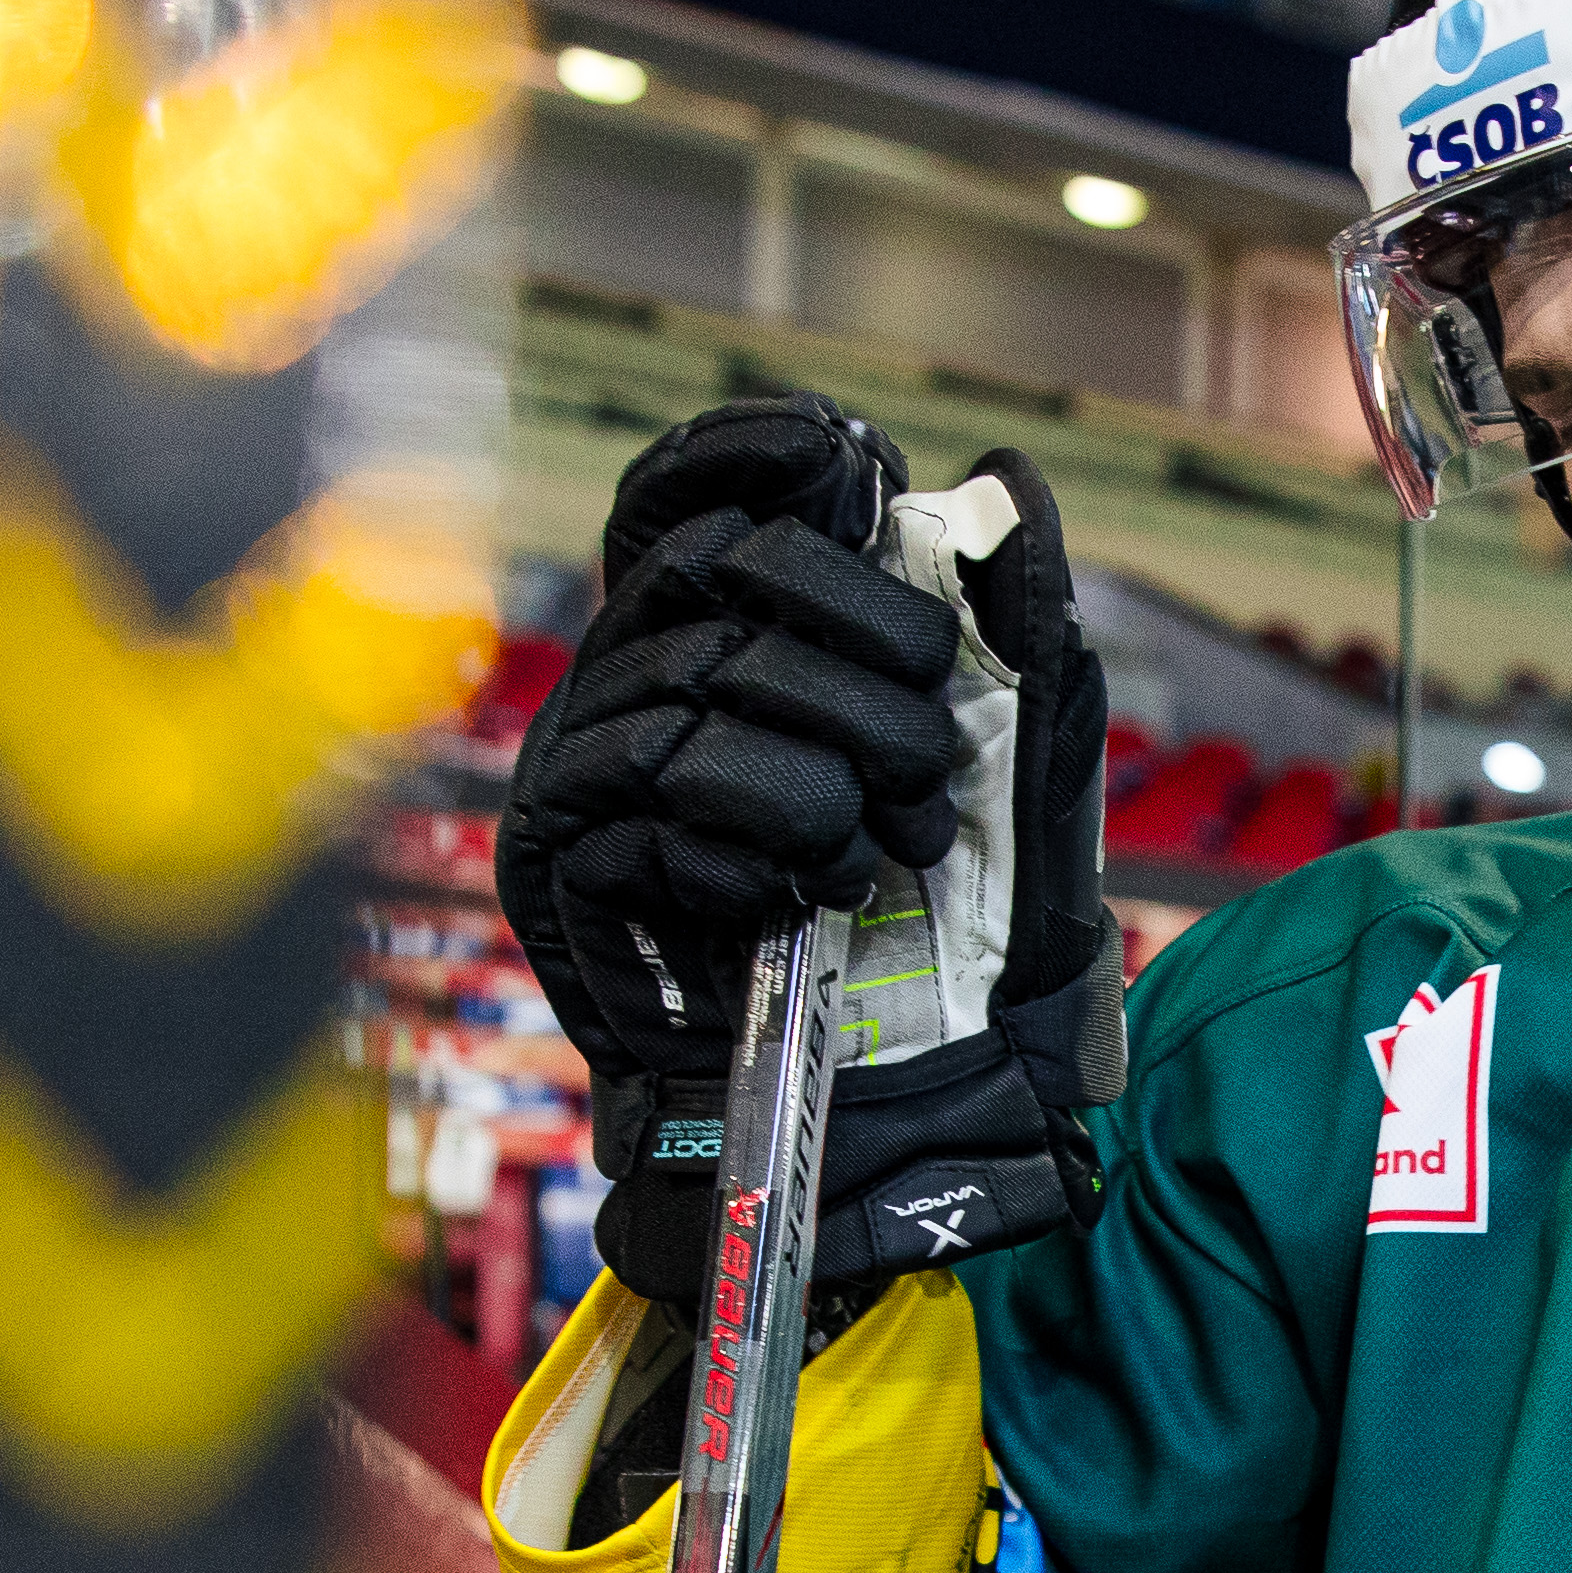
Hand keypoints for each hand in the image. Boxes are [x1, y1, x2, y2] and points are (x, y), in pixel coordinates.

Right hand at [497, 398, 1125, 1309]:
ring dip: (825, 765)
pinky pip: (651, 793)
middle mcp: (624, 680)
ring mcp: (577, 766)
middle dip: (857, 648)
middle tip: (930, 762)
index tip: (846, 457)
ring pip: (694, 685)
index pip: (684, 487)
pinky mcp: (555, 859)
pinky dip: (758, 833)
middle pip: (714, 572)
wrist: (883, 1120)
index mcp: (716, 639)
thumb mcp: (1013, 776)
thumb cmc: (947, 943)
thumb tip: (1014, 491)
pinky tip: (807, 890)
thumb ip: (1016, 636)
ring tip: (890, 849)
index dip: (747, 453)